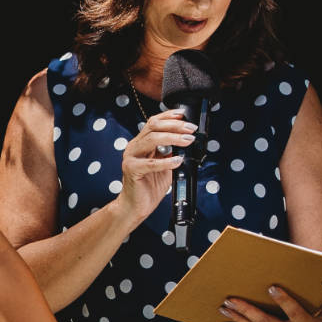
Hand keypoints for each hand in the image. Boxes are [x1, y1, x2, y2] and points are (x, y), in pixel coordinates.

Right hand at [113, 106, 195, 231]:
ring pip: (152, 139)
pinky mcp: (131, 169)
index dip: (168, 116)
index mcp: (141, 143)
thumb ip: (172, 153)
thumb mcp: (165, 165)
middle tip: (190, 129)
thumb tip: (187, 141)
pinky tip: (177, 161)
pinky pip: (150, 163)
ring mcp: (131, 157)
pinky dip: (166, 161)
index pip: (154, 122)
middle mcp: (134, 147)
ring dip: (173, 138)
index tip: (184, 115)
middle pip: (154, 126)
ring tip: (187, 141)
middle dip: (175, 125)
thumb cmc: (149, 187)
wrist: (136, 206)